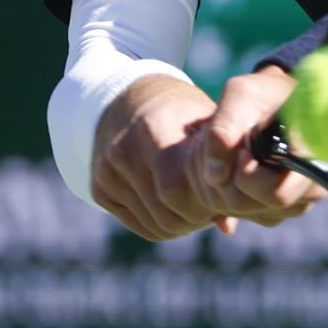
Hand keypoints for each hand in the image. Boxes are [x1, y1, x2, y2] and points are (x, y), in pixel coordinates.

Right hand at [89, 75, 223, 240]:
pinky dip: (163, 222)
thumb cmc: (182, 113)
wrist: (132, 100)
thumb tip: (227, 227)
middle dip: (198, 216)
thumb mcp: (209, 125)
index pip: (177, 188)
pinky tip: (175, 202)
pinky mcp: (99, 190)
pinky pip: (140, 226)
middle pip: (167, 213)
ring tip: (197, 199)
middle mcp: (123, 151)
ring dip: (183, 222)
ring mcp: (107, 173)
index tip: (224, 192)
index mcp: (152, 128)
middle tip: (215, 202)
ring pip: (156, 226)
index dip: (208, 200)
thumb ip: (223, 166)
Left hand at [198, 66, 325, 230]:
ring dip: (233, 188)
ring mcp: (303, 199)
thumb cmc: (265, 93)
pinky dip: (238, 195)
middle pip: (260, 208)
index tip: (240, 150)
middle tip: (234, 151)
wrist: (280, 99)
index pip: (277, 194)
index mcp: (314, 157)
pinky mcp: (288, 206)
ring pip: (254, 214)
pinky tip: (240, 168)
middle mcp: (315, 184)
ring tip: (238, 155)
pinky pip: (254, 215)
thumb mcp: (241, 95)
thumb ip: (224, 128)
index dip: (248, 177)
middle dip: (233, 182)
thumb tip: (216, 176)